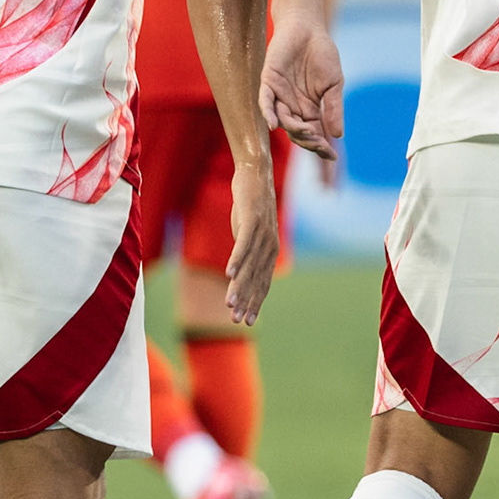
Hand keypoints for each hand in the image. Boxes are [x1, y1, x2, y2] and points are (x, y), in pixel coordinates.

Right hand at [223, 162, 278, 324]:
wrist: (255, 175)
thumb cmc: (250, 207)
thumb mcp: (248, 234)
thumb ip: (246, 254)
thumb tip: (237, 274)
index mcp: (270, 251)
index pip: (263, 282)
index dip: (255, 302)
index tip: (247, 322)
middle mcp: (270, 245)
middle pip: (256, 279)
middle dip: (247, 301)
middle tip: (237, 321)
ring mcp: (262, 233)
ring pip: (249, 265)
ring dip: (238, 286)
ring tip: (229, 305)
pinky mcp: (251, 220)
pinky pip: (243, 244)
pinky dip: (236, 260)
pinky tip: (228, 274)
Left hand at [259, 13, 344, 159]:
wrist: (308, 28)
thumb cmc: (322, 54)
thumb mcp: (333, 84)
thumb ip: (333, 108)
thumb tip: (338, 135)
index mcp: (310, 109)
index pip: (314, 134)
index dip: (321, 147)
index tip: (332, 158)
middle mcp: (293, 106)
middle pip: (298, 133)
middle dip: (309, 142)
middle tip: (320, 145)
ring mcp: (279, 96)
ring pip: (283, 121)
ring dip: (295, 129)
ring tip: (308, 131)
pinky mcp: (268, 82)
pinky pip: (265, 102)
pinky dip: (268, 114)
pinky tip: (273, 125)